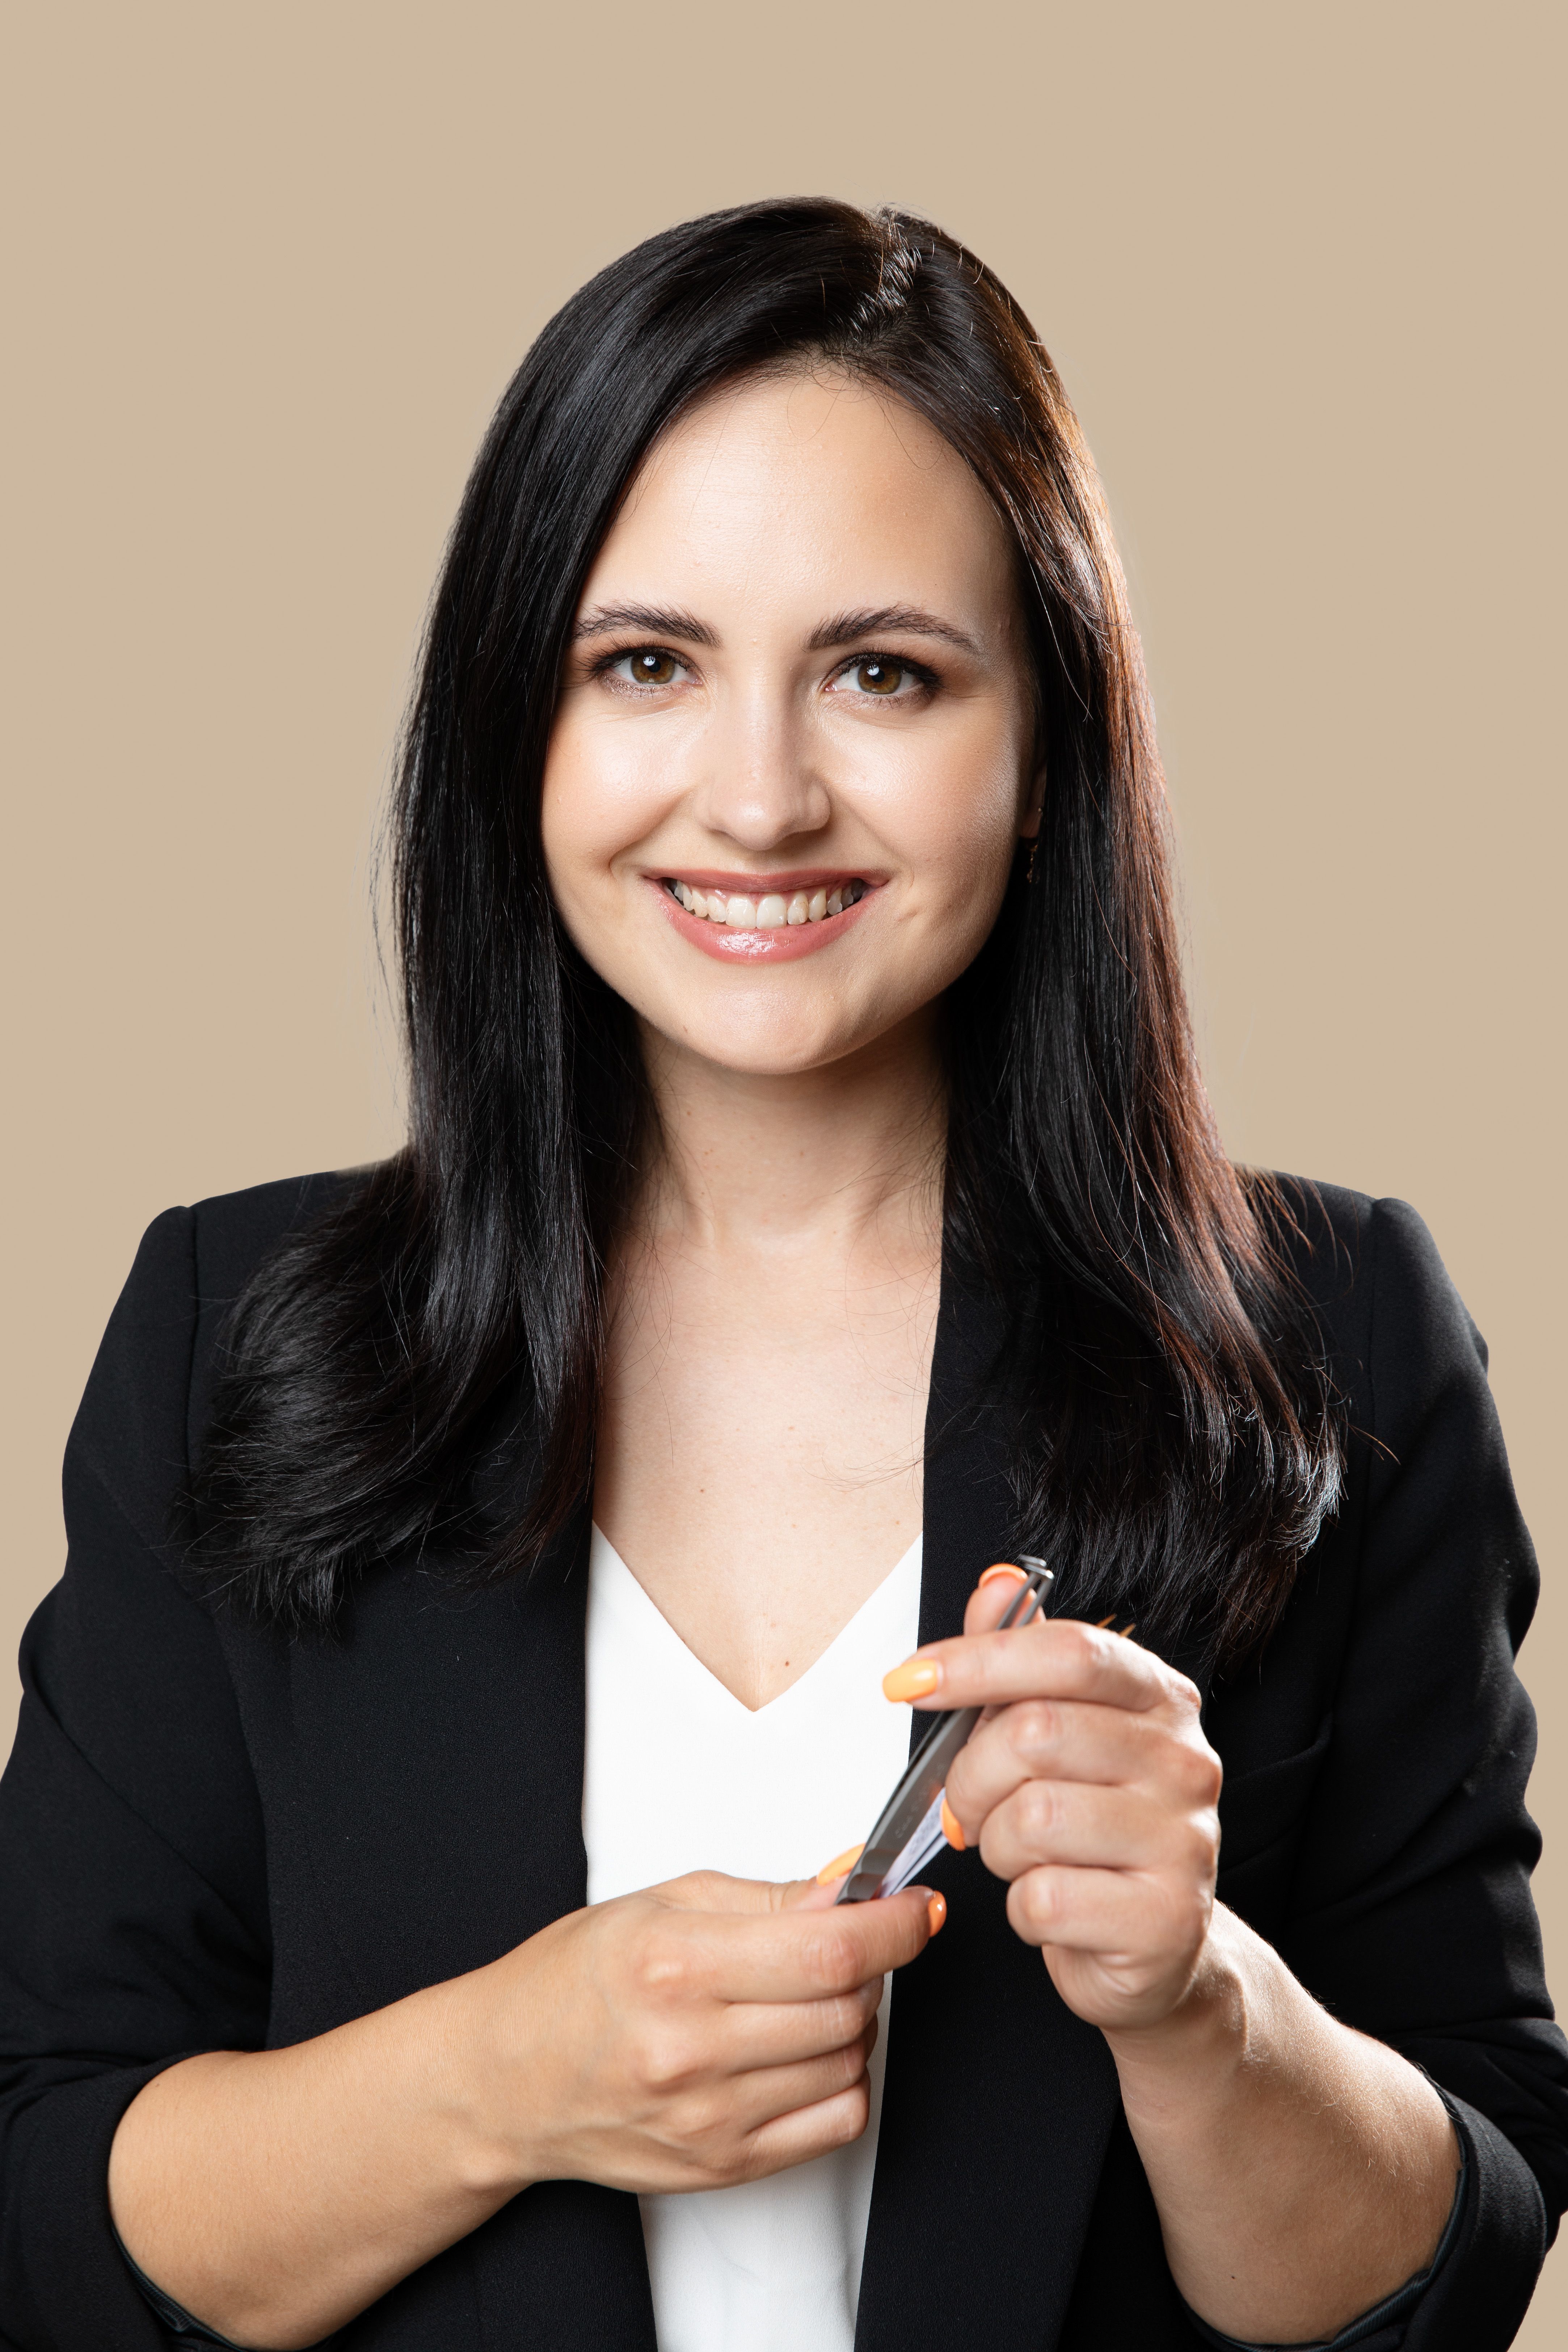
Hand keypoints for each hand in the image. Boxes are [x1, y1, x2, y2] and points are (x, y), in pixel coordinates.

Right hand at [467, 1869, 935, 2194]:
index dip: (894, 1924)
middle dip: (870, 1962)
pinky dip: (843, 2079)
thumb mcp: (661, 1903)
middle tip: (843, 1942)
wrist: (507, 2080)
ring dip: (852, 2019)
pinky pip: (837, 2120)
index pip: (830, 1948)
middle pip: (847, 2004)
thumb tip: (850, 1890)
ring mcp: (711, 2116)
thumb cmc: (572, 1984)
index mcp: (676, 1966)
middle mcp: (693, 2048)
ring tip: (804, 1996)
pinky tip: (803, 2052)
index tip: (916, 1908)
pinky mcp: (724, 2164)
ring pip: (850, 2059)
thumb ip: (767, 1898)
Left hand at [885, 1575, 1221, 2035]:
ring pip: (1031, 1819)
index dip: (977, 1660)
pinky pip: (1043, 1900)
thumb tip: (997, 1583)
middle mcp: (1186, 1761)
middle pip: (1035, 1733)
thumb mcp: (1058, 1732)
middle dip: (971, 1775)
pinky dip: (1021, 1908)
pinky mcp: (1165, 1920)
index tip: (907, 1681)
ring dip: (995, 1845)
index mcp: (1160, 1699)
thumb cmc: (1093, 1831)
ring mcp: (1185, 1841)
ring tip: (1019, 1855)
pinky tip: (1049, 1904)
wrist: (1154, 1946)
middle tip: (965, 1805)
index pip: (1068, 1651)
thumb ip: (1022, 1656)